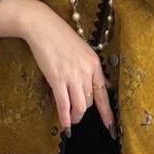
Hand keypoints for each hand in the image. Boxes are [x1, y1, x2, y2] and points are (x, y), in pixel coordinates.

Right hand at [19, 0, 116, 138]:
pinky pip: (64, 104)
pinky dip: (64, 117)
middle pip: (90, 101)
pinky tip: (65, 125)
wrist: (44, 27)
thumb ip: (91, 69)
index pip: (104, 94)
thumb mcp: (83, 51)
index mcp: (95, 64)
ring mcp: (73, 75)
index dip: (107, 112)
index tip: (110, 125)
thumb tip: (102, 86)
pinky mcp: (57, 79)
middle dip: (84, 112)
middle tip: (77, 116)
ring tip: (71, 120)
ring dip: (75, 116)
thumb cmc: (62, 38)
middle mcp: (87, 71)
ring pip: (80, 106)